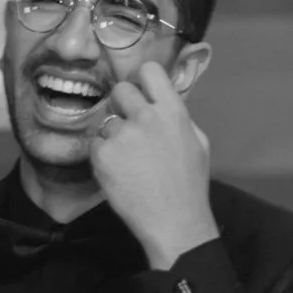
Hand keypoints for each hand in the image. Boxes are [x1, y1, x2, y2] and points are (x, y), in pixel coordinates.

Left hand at [90, 61, 216, 268]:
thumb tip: (161, 103)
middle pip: (120, 90)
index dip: (141, 79)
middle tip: (127, 127)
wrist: (173, 221)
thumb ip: (177, 117)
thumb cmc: (188, 185)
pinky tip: (118, 172)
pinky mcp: (102, 155)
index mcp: (172, 111)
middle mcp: (146, 117)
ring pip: (106, 122)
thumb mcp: (197, 142)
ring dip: (112, 136)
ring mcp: (122, 135)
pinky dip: (102, 156)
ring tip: (127, 160)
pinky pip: (95, 144)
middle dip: (121, 105)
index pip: (149, 71)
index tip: (139, 89)